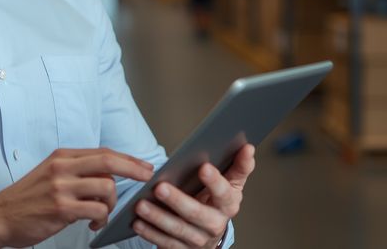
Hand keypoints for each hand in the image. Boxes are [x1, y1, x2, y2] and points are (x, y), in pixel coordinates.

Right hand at [0, 148, 153, 248]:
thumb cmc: (26, 199)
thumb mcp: (50, 174)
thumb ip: (77, 171)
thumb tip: (109, 176)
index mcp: (62, 156)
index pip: (103, 152)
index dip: (128, 159)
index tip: (143, 166)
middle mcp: (62, 167)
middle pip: (109, 162)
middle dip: (134, 169)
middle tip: (147, 177)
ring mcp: (61, 187)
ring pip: (106, 188)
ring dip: (111, 204)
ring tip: (101, 215)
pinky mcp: (61, 208)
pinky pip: (96, 210)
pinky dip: (101, 218)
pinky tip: (93, 224)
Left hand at [132, 144, 255, 247]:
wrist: (209, 231)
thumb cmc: (217, 200)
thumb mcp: (231, 183)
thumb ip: (239, 166)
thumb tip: (248, 147)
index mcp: (229, 204)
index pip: (224, 192)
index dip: (215, 181)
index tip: (204, 167)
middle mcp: (215, 224)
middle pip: (196, 213)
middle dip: (177, 201)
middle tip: (160, 187)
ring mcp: (199, 239)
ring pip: (178, 230)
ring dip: (158, 218)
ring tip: (141, 204)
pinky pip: (165, 243)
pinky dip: (151, 233)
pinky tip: (138, 222)